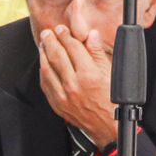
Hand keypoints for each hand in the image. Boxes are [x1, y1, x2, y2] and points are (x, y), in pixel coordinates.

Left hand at [37, 25, 117, 148]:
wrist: (108, 126)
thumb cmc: (112, 100)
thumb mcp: (110, 73)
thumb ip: (98, 52)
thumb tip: (91, 35)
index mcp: (89, 74)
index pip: (73, 48)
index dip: (66, 36)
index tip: (61, 29)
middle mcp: (74, 84)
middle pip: (58, 56)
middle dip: (51, 41)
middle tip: (47, 32)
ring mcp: (64, 96)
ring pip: (48, 70)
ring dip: (44, 54)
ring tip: (43, 44)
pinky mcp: (58, 105)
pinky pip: (46, 85)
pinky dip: (43, 72)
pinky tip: (43, 64)